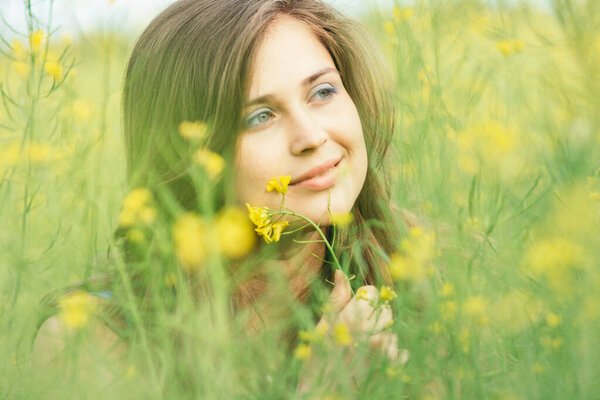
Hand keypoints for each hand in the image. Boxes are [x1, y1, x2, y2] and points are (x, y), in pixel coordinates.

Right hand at [297, 270, 401, 393]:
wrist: (322, 397)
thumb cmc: (316, 363)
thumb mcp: (321, 328)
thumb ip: (335, 299)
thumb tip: (341, 272)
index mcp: (352, 319)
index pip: (371, 291)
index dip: (362, 298)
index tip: (353, 308)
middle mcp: (371, 332)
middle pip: (385, 309)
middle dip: (373, 315)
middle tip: (357, 330)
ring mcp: (384, 352)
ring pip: (391, 329)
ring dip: (381, 336)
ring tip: (362, 349)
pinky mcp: (392, 368)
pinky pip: (400, 351)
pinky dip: (390, 354)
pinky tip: (372, 361)